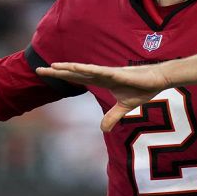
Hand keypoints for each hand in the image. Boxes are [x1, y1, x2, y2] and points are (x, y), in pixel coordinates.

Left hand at [36, 62, 170, 131]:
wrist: (159, 80)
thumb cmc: (142, 89)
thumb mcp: (125, 107)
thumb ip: (113, 116)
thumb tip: (103, 129)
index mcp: (101, 81)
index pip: (77, 79)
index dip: (62, 77)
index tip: (46, 74)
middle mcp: (101, 74)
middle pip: (75, 73)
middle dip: (57, 72)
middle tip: (38, 70)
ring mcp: (108, 73)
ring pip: (84, 70)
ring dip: (68, 68)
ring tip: (52, 67)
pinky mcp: (117, 73)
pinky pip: (98, 71)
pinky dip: (86, 69)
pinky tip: (75, 68)